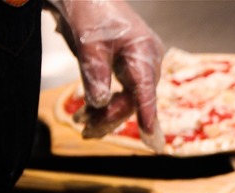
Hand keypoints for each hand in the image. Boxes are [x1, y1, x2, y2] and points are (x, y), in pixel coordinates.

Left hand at [49, 0, 164, 150]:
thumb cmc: (90, 10)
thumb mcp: (89, 42)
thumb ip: (95, 73)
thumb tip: (99, 104)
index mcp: (144, 51)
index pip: (146, 90)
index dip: (148, 115)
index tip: (151, 138)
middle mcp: (147, 60)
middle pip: (134, 98)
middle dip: (111, 116)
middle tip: (86, 131)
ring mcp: (139, 63)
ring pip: (128, 97)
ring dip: (106, 112)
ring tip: (83, 124)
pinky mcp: (128, 65)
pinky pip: (122, 90)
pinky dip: (106, 102)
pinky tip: (90, 112)